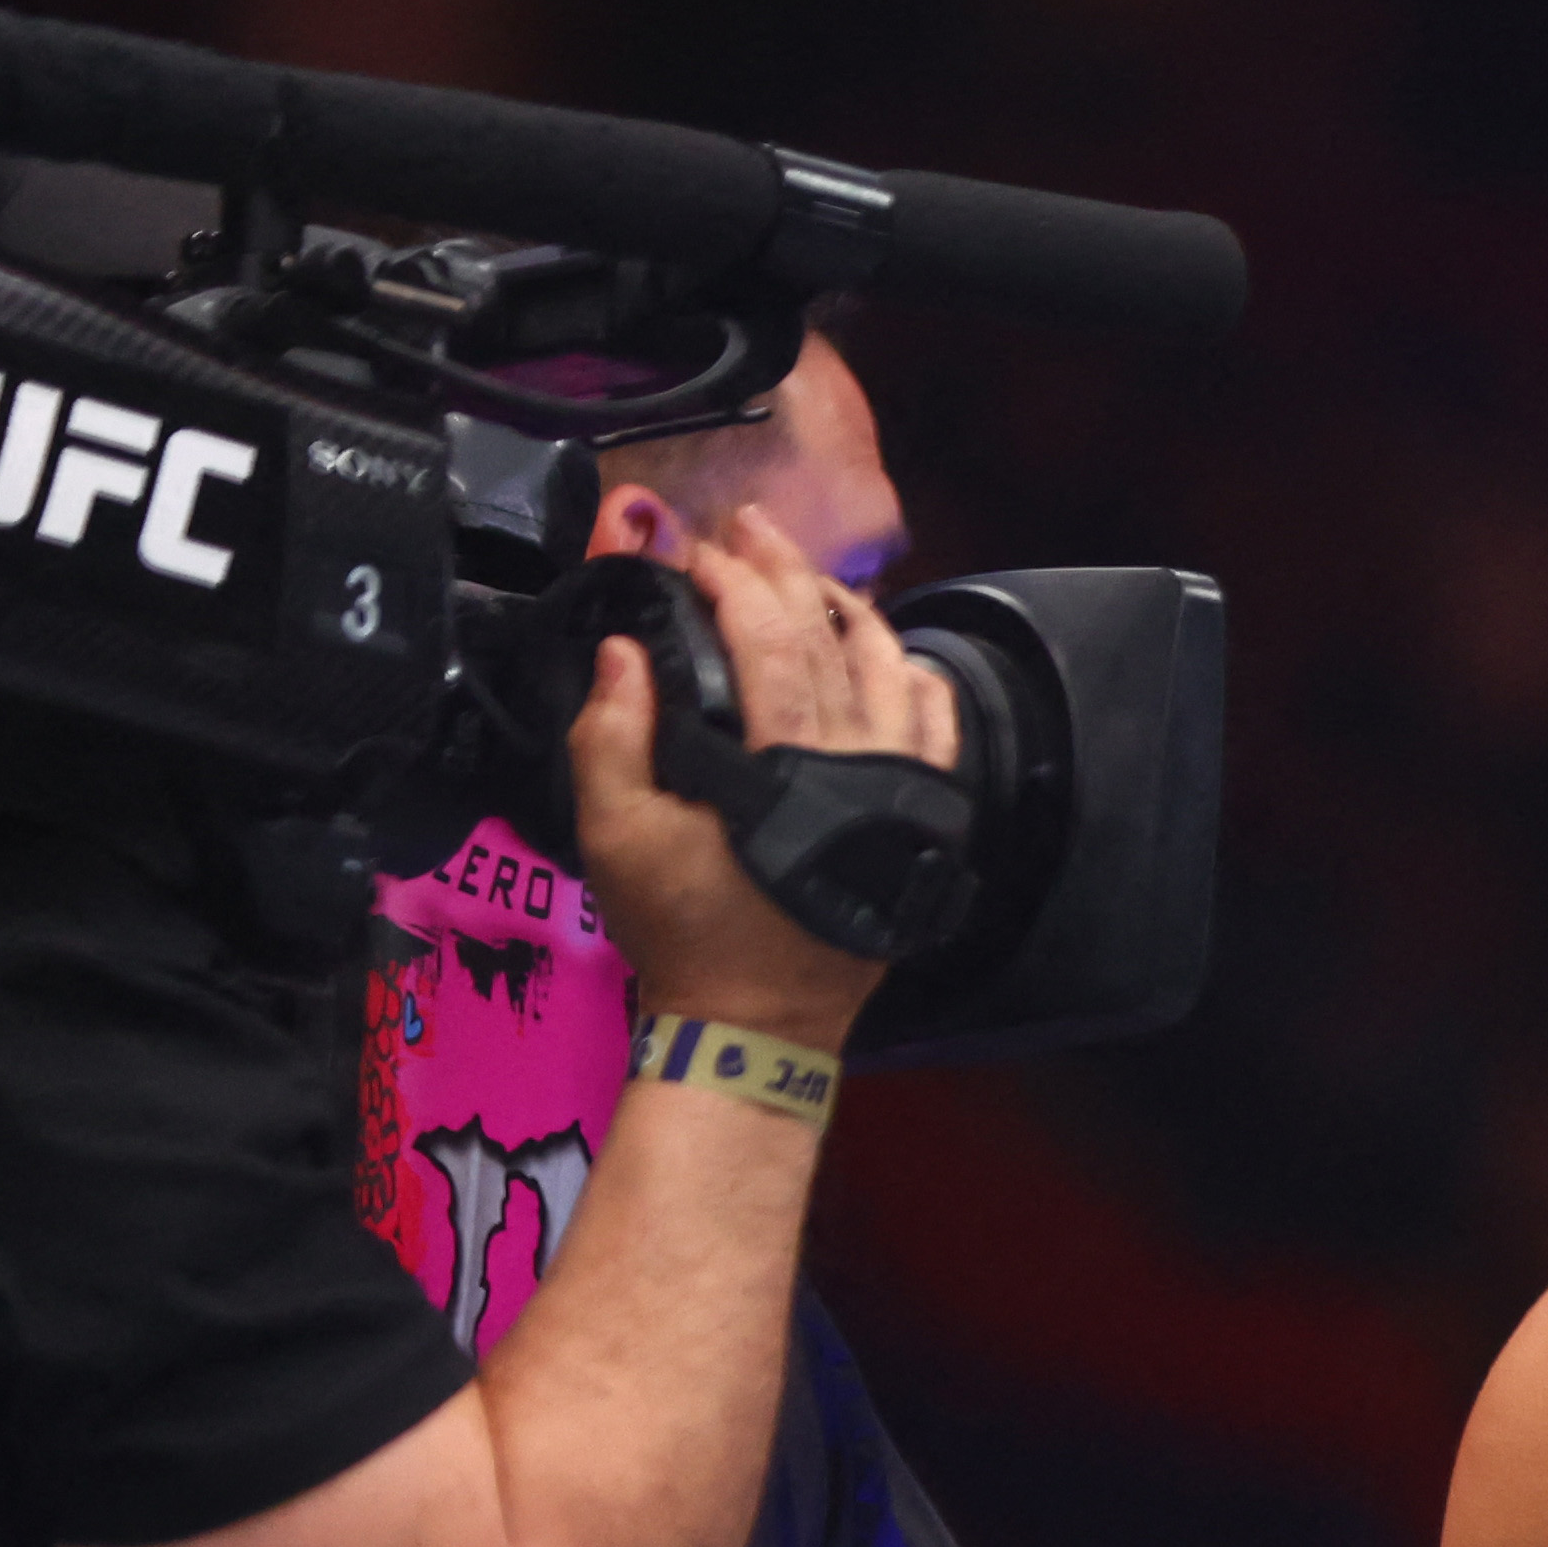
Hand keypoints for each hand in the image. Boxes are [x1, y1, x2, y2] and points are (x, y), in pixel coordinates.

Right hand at [566, 503, 958, 1049]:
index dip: (732, 581)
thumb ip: (611, 735)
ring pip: (894, 672)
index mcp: (786, 766)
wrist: (758, 1020)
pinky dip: (915, 678)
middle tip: (749, 526)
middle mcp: (859, 768)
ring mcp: (899, 791)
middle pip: (833, 640)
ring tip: (808, 575)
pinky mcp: (920, 818)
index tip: (692, 549)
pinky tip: (890, 651)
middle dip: (788, 572)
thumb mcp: (616, 836)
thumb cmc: (686, 931)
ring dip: (851, 612)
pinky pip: (936, 729)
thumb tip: (623, 650)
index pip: (770, 640)